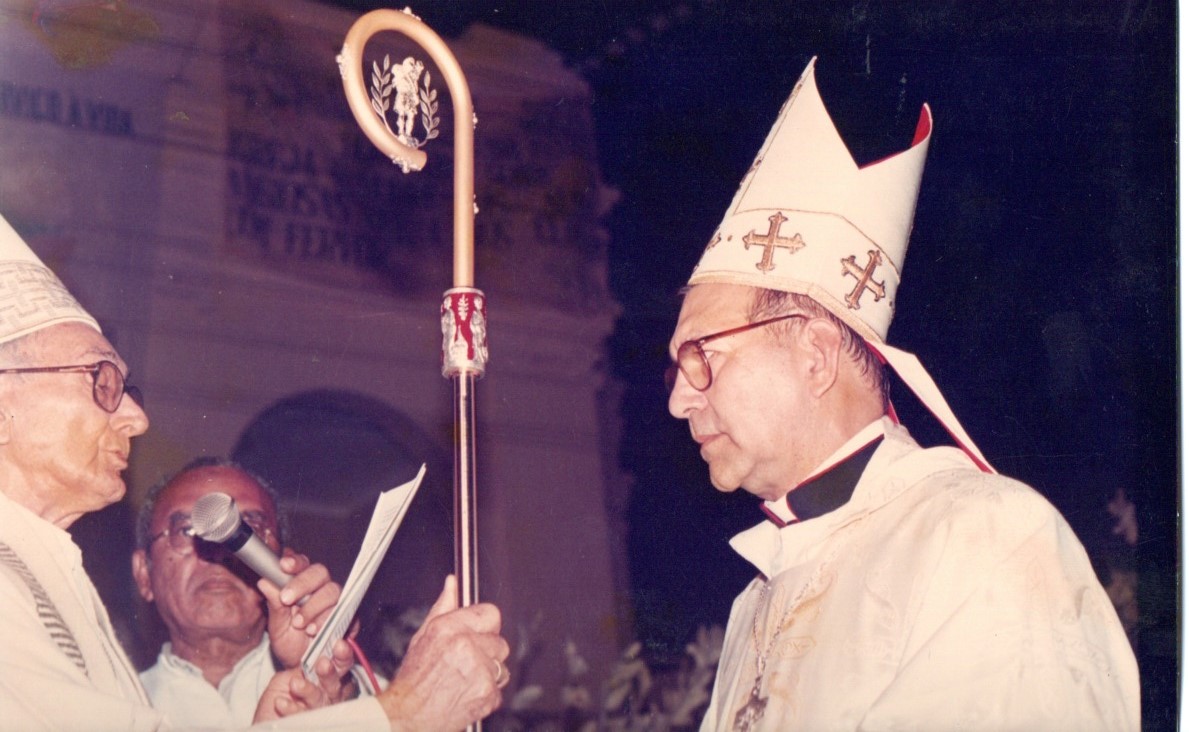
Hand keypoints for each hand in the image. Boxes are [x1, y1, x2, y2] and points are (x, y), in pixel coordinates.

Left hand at [253, 639, 355, 721]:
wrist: (262, 727)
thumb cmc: (276, 701)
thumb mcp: (286, 678)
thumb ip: (301, 668)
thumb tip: (313, 658)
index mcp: (326, 679)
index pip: (340, 664)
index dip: (342, 655)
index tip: (338, 645)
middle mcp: (328, 696)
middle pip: (336, 683)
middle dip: (331, 673)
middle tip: (323, 664)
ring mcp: (320, 712)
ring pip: (321, 700)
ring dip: (309, 690)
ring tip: (295, 684)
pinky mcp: (310, 724)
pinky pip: (303, 716)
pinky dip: (291, 708)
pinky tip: (280, 702)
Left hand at [257, 548, 341, 668]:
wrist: (304, 667)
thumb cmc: (290, 643)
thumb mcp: (277, 626)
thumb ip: (274, 604)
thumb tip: (264, 582)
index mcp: (302, 585)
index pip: (302, 564)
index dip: (295, 562)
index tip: (284, 566)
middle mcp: (321, 589)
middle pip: (320, 573)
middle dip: (303, 584)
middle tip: (286, 600)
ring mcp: (336, 602)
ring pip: (332, 591)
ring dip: (315, 607)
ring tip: (301, 625)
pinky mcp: (349, 617)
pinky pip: (346, 611)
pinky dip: (329, 620)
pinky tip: (317, 631)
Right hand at [378, 575, 508, 731]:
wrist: (408, 717)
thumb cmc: (414, 679)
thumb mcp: (424, 636)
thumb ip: (444, 607)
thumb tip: (452, 584)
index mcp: (449, 628)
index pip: (491, 613)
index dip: (486, 625)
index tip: (480, 632)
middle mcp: (466, 646)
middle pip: (500, 641)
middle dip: (488, 651)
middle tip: (467, 662)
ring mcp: (479, 670)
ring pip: (502, 666)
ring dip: (489, 673)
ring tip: (465, 679)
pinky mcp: (487, 693)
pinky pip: (499, 689)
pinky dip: (487, 693)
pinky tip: (467, 693)